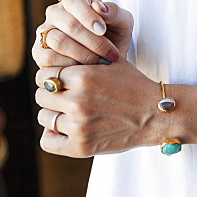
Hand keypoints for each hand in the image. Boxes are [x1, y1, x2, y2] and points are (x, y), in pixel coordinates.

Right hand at [32, 0, 133, 68]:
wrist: (107, 58)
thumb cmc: (115, 36)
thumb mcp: (123, 22)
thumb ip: (114, 12)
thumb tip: (99, 7)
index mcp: (73, 0)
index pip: (73, 0)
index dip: (88, 15)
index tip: (103, 30)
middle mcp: (55, 13)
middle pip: (68, 24)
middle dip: (92, 41)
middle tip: (110, 54)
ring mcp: (44, 33)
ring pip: (58, 41)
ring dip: (82, 55)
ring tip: (101, 63)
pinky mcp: (39, 53)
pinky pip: (49, 59)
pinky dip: (69, 66)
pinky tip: (85, 70)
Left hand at [35, 58, 160, 157]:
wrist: (155, 113)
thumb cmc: (133, 84)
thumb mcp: (111, 61)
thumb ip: (84, 55)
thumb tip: (56, 50)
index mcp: (82, 77)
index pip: (45, 75)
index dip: (51, 76)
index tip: (60, 80)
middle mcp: (77, 101)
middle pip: (41, 95)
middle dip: (51, 94)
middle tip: (64, 95)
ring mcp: (78, 126)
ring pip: (44, 117)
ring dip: (53, 113)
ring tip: (67, 112)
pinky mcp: (81, 147)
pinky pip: (48, 141)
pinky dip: (52, 135)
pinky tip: (64, 129)